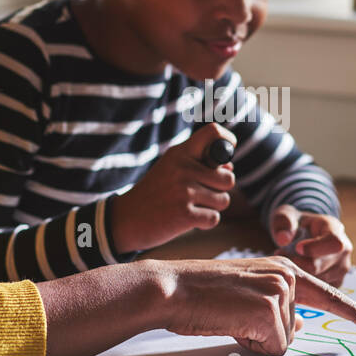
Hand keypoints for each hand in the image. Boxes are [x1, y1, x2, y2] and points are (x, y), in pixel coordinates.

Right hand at [112, 122, 237, 253]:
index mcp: (179, 153)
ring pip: (223, 200)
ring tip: (191, 207)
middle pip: (228, 178)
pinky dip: (205, 223)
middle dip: (220, 190)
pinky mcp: (184, 214)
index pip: (212, 133)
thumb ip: (199, 165)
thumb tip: (229, 167)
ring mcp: (184, 192)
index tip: (228, 151)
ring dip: (212, 208)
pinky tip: (189, 220)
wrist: (126, 219)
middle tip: (201, 194)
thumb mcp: (171, 170)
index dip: (227, 141)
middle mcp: (182, 169)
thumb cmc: (154, 194)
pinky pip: (214, 218)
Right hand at [154, 256, 355, 355]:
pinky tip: (230, 324)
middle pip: (293, 329)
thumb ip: (276, 305)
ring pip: (281, 342)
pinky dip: (249, 346)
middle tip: (232, 316)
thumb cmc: (200, 294)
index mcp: (283, 268)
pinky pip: (272, 349)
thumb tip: (298, 325)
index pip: (327, 294)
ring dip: (254, 340)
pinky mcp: (269, 311)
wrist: (171, 288)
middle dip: (264, 335)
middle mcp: (288, 276)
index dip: (355, 313)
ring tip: (227, 317)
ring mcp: (280, 293)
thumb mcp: (246, 293)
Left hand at [270, 206, 352, 285]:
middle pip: (323, 266)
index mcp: (335, 229)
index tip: (296, 248)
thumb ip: (283, 222)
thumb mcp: (286, 216)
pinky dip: (302, 289)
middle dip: (298, 266)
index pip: (333, 242)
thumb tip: (283, 238)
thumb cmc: (295, 224)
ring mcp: (341, 270)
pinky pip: (318, 293)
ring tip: (284, 267)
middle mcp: (344, 251)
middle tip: (280, 259)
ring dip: (298, 278)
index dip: (315, 248)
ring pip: (319, 282)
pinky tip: (290, 279)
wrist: (303, 236)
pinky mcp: (334, 284)